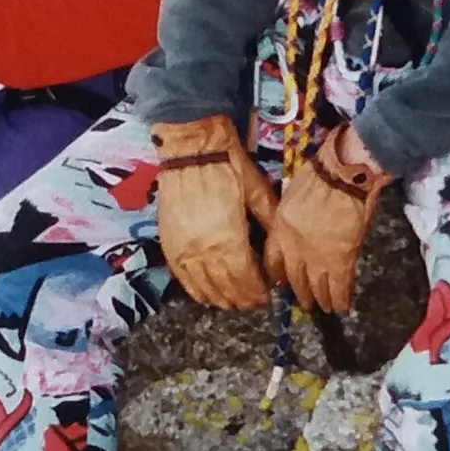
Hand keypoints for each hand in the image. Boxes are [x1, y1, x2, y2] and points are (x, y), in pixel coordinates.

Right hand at [152, 115, 277, 309]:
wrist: (190, 147)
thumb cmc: (227, 166)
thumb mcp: (256, 191)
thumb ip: (269, 220)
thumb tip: (280, 246)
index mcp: (230, 239)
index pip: (246, 280)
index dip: (257, 293)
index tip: (266, 297)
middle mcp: (205, 250)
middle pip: (226, 288)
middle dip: (242, 299)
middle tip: (252, 303)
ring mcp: (184, 248)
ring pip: (203, 287)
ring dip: (219, 299)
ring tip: (231, 302)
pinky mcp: (169, 242)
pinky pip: (181, 277)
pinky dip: (194, 290)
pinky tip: (204, 295)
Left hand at [263, 124, 393, 313]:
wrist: (343, 173)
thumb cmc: (321, 173)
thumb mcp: (293, 193)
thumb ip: (292, 215)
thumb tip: (300, 225)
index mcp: (280, 227)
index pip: (272, 259)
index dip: (277, 274)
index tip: (280, 282)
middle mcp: (294, 246)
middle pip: (294, 277)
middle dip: (300, 292)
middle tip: (304, 301)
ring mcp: (317, 255)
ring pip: (316, 286)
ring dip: (321, 299)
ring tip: (324, 307)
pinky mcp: (341, 259)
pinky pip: (339, 286)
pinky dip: (342, 298)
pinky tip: (343, 307)